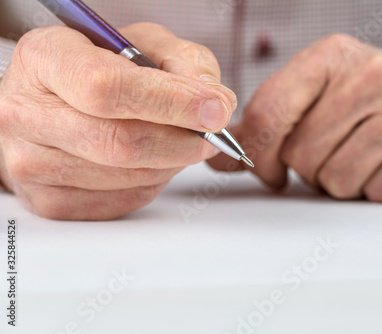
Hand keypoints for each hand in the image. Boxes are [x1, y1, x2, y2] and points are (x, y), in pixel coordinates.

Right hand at [0, 23, 236, 219]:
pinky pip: (124, 200)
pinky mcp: (49, 201)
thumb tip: (217, 103)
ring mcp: (31, 164)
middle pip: (120, 143)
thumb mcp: (142, 44)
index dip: (170, 102)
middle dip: (182, 142)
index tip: (214, 110)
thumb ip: (183, 62)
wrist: (52, 104)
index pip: (107, 89)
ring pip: (128, 177)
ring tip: (178, 141)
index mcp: (43, 59)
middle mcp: (25, 114)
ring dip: (171, 162)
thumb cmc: (99, 69)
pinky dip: (154, 182)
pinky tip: (153, 160)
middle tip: (211, 134)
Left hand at [209, 34, 381, 200]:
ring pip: (339, 179)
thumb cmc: (370, 108)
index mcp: (330, 56)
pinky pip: (380, 191)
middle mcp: (373, 72)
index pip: (268, 113)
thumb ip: (265, 126)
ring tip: (364, 159)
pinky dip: (379, 190)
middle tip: (335, 155)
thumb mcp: (316, 100)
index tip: (268, 171)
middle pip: (302, 154)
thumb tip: (217, 157)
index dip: (258, 154)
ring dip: (344, 182)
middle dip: (311, 169)